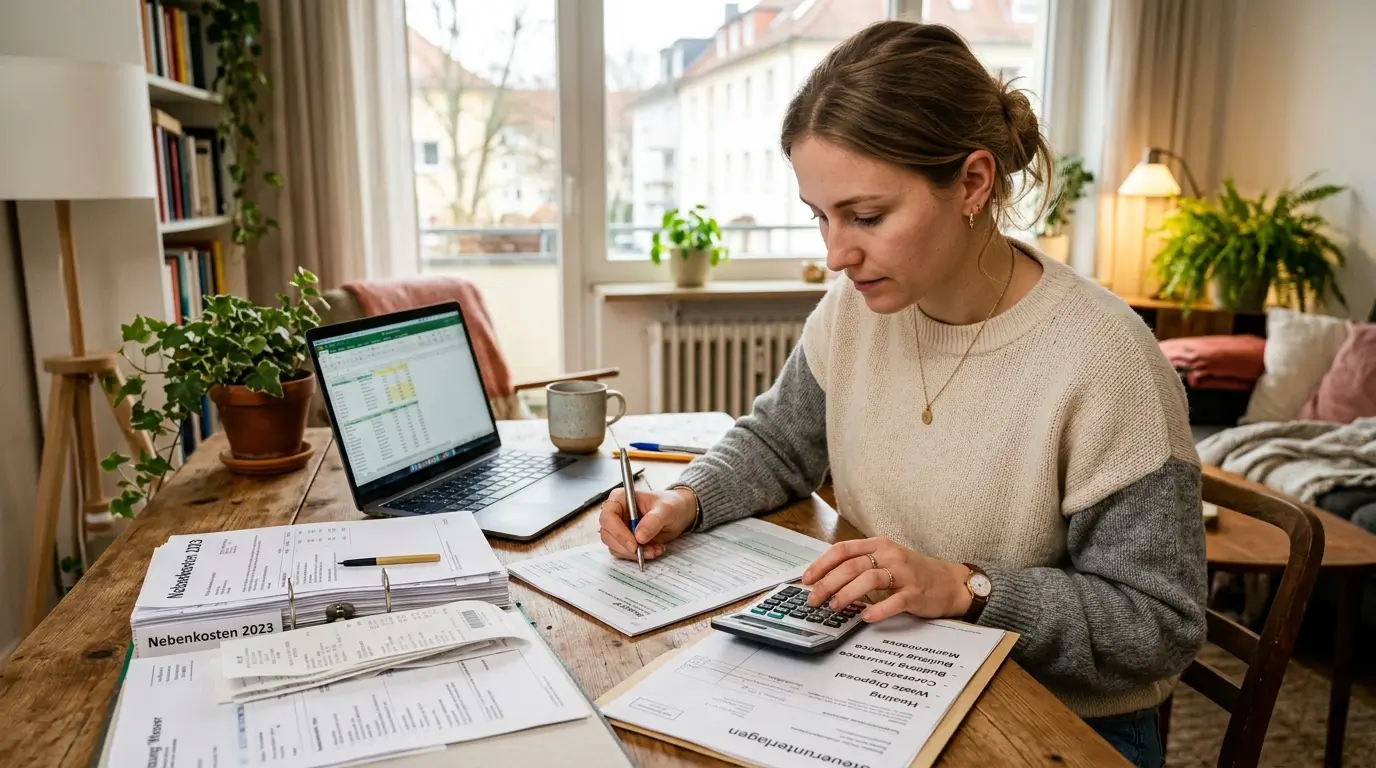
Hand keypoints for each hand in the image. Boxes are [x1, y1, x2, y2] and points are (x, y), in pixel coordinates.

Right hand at [599, 487, 697, 561]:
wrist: (679, 513)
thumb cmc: (671, 504)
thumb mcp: (666, 509)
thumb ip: (653, 520)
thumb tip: (639, 536)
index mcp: (620, 499)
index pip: (608, 517)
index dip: (618, 532)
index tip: (634, 543)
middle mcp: (616, 514)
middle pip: (607, 535)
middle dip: (626, 547)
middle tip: (644, 551)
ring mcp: (619, 529)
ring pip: (615, 547)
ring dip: (634, 553)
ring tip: (655, 549)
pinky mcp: (625, 541)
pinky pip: (625, 553)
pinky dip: (638, 556)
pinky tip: (654, 549)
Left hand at [801, 538, 972, 622]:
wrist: (950, 583)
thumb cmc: (913, 573)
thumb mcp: (885, 561)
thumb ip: (860, 566)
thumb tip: (826, 580)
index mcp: (878, 545)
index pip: (843, 550)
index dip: (822, 564)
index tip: (806, 579)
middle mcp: (890, 555)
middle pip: (852, 566)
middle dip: (828, 583)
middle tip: (813, 599)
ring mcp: (904, 573)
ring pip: (869, 579)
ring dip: (847, 594)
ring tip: (834, 607)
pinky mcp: (916, 593)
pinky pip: (894, 601)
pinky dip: (879, 609)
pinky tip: (866, 617)